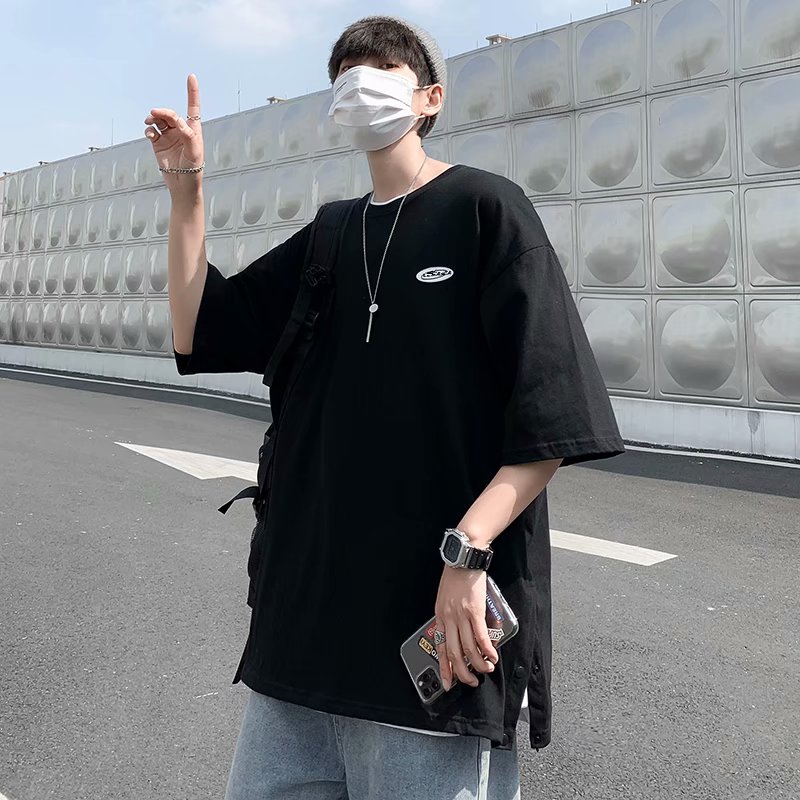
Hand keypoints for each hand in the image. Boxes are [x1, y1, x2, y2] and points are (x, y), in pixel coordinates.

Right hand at [144, 73, 204, 193]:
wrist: (182, 184)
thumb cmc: (193, 167)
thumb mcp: (194, 150)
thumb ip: (186, 132)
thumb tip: (175, 120)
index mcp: (193, 129)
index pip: (193, 107)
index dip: (192, 91)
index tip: (191, 76)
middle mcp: (180, 129)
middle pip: (170, 113)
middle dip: (163, 111)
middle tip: (155, 114)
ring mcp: (168, 135)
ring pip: (158, 120)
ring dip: (153, 117)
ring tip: (149, 121)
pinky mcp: (158, 143)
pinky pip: (151, 131)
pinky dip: (148, 129)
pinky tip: (149, 133)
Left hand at [434, 567, 498, 689]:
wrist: (463, 558)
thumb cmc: (455, 575)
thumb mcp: (445, 598)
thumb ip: (449, 615)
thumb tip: (459, 632)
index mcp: (439, 616)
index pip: (440, 648)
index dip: (444, 668)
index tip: (448, 683)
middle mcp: (448, 618)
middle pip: (454, 653)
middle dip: (463, 672)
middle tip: (471, 681)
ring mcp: (461, 615)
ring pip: (469, 648)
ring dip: (479, 663)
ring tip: (486, 669)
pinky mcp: (475, 611)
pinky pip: (480, 637)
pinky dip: (487, 650)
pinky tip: (492, 656)